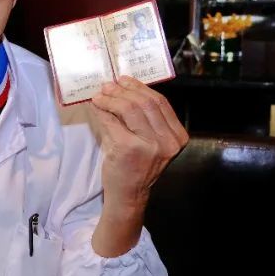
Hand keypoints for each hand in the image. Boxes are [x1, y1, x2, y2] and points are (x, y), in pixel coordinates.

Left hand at [89, 76, 188, 207]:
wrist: (129, 194)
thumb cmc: (137, 166)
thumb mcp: (150, 140)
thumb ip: (144, 117)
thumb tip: (124, 88)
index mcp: (177, 136)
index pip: (160, 103)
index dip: (140, 88)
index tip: (125, 81)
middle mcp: (167, 141)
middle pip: (145, 102)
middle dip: (124, 90)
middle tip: (108, 86)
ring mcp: (149, 145)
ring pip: (129, 108)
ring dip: (112, 98)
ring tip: (101, 95)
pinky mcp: (128, 148)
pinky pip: (113, 121)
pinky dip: (103, 110)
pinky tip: (97, 106)